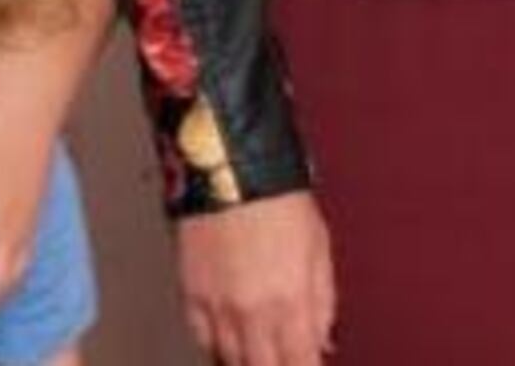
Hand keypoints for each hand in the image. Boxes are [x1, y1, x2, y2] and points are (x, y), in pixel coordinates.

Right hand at [177, 192, 337, 364]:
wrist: (232, 168)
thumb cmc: (279, 199)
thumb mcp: (319, 249)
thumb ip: (323, 302)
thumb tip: (323, 339)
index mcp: (290, 301)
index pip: (300, 363)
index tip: (307, 365)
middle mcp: (253, 312)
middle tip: (281, 361)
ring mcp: (218, 307)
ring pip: (230, 361)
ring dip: (247, 363)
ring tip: (257, 357)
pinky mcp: (191, 295)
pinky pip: (202, 339)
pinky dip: (216, 347)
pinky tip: (226, 344)